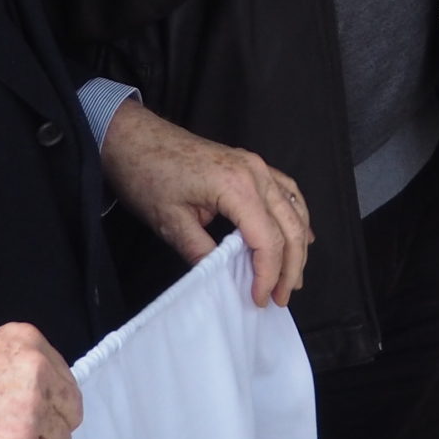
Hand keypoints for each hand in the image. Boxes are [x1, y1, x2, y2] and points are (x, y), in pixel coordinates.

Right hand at [0, 324, 78, 438]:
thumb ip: (19, 369)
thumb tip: (39, 395)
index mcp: (29, 344)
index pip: (67, 384)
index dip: (56, 407)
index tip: (47, 418)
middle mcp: (36, 371)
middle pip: (69, 413)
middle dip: (51, 429)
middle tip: (25, 437)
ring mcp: (30, 407)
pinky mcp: (18, 438)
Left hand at [99, 101, 313, 307]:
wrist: (136, 139)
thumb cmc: (149, 176)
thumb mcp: (170, 222)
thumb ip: (202, 253)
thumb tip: (224, 282)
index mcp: (237, 186)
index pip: (267, 240)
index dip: (268, 274)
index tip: (259, 299)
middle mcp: (255, 172)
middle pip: (289, 226)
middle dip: (290, 266)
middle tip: (280, 298)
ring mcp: (256, 165)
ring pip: (294, 208)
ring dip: (298, 245)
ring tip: (293, 276)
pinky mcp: (251, 164)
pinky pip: (287, 190)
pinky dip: (297, 215)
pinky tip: (302, 234)